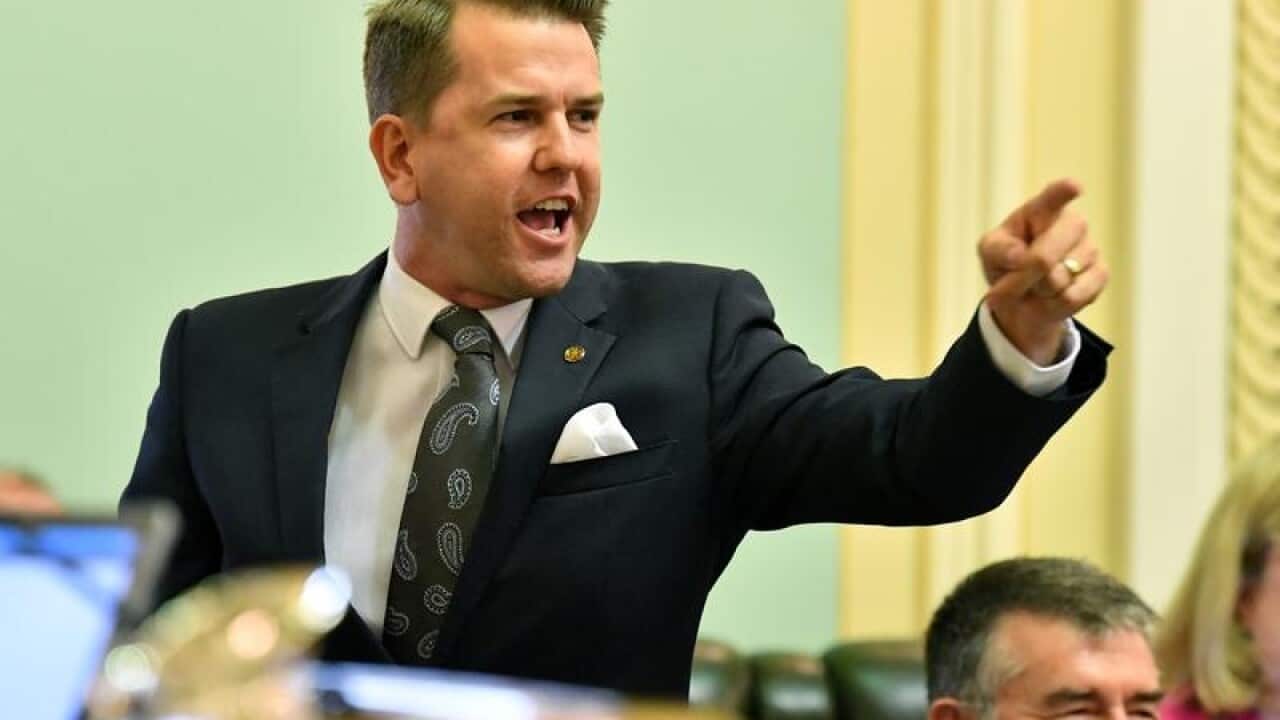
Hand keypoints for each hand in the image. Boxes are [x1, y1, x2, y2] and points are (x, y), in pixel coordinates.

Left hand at [979, 179, 1108, 364]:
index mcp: (1041, 210)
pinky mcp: (1101, 274)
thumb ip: (999, 250)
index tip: (1073, 187)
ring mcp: (1090, 248)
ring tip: (1033, 286)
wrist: (1024, 296)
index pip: (1054, 197)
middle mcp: (1071, 224)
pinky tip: (1050, 297)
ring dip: (1037, 292)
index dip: (1063, 192)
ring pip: (1058, 281)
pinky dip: (1052, 305)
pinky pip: (1073, 297)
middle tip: (1010, 280)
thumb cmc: (1006, 262)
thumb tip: (1020, 257)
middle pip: (1046, 256)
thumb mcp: (990, 252)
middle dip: (1022, 277)